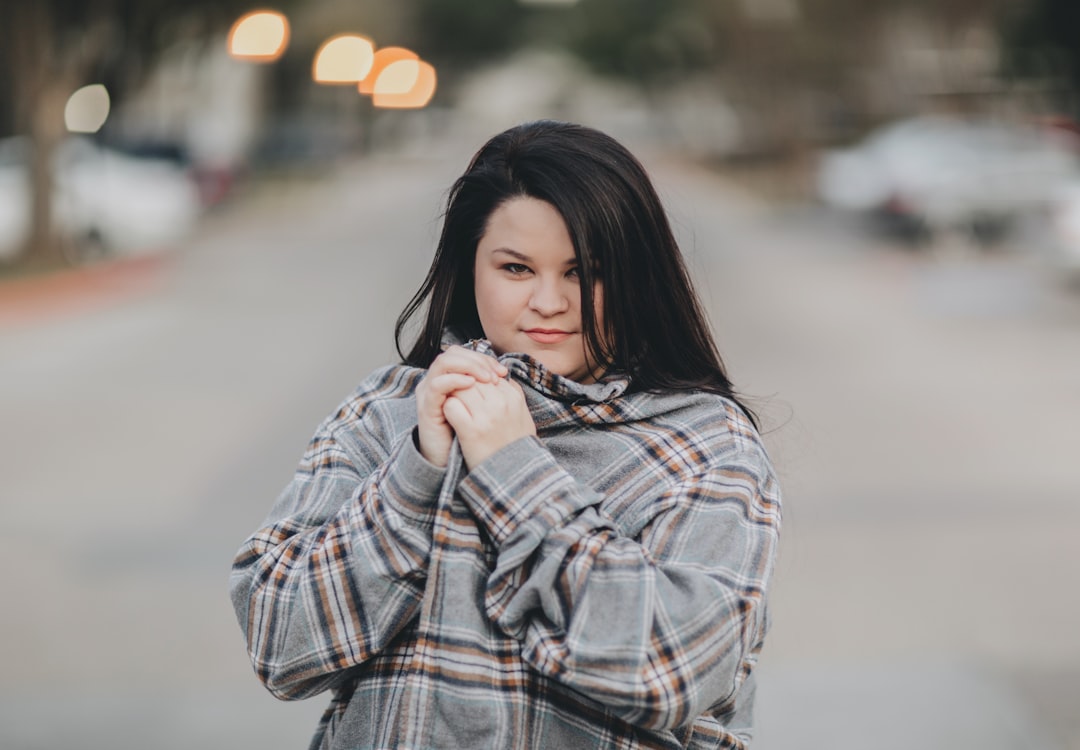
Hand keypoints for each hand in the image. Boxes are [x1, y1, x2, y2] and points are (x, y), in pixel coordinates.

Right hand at [415, 346, 506, 466]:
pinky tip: (471, 384)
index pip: (464, 354)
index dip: (484, 359)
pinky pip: (437, 384)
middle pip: (454, 353)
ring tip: (486, 378)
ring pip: (444, 362)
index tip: (503, 371)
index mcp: (450, 379)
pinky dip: (455, 380)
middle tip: (496, 373)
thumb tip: (505, 375)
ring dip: (467, 366)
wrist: (447, 459)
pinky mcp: (426, 405)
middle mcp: (437, 381)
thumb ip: (487, 391)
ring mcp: (429, 391)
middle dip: (477, 360)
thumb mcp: (481, 409)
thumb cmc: (466, 435)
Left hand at [442, 377, 535, 469]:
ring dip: (453, 395)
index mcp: (513, 398)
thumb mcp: (524, 418)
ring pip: (460, 388)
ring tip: (455, 407)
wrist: (513, 476)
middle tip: (457, 396)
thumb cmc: (516, 446)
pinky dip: (448, 409)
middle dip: (463, 384)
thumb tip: (505, 379)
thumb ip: (516, 395)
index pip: (487, 375)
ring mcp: (485, 416)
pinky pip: (451, 406)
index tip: (472, 391)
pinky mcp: (470, 430)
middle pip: (473, 379)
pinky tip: (451, 418)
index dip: (477, 381)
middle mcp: (500, 403)